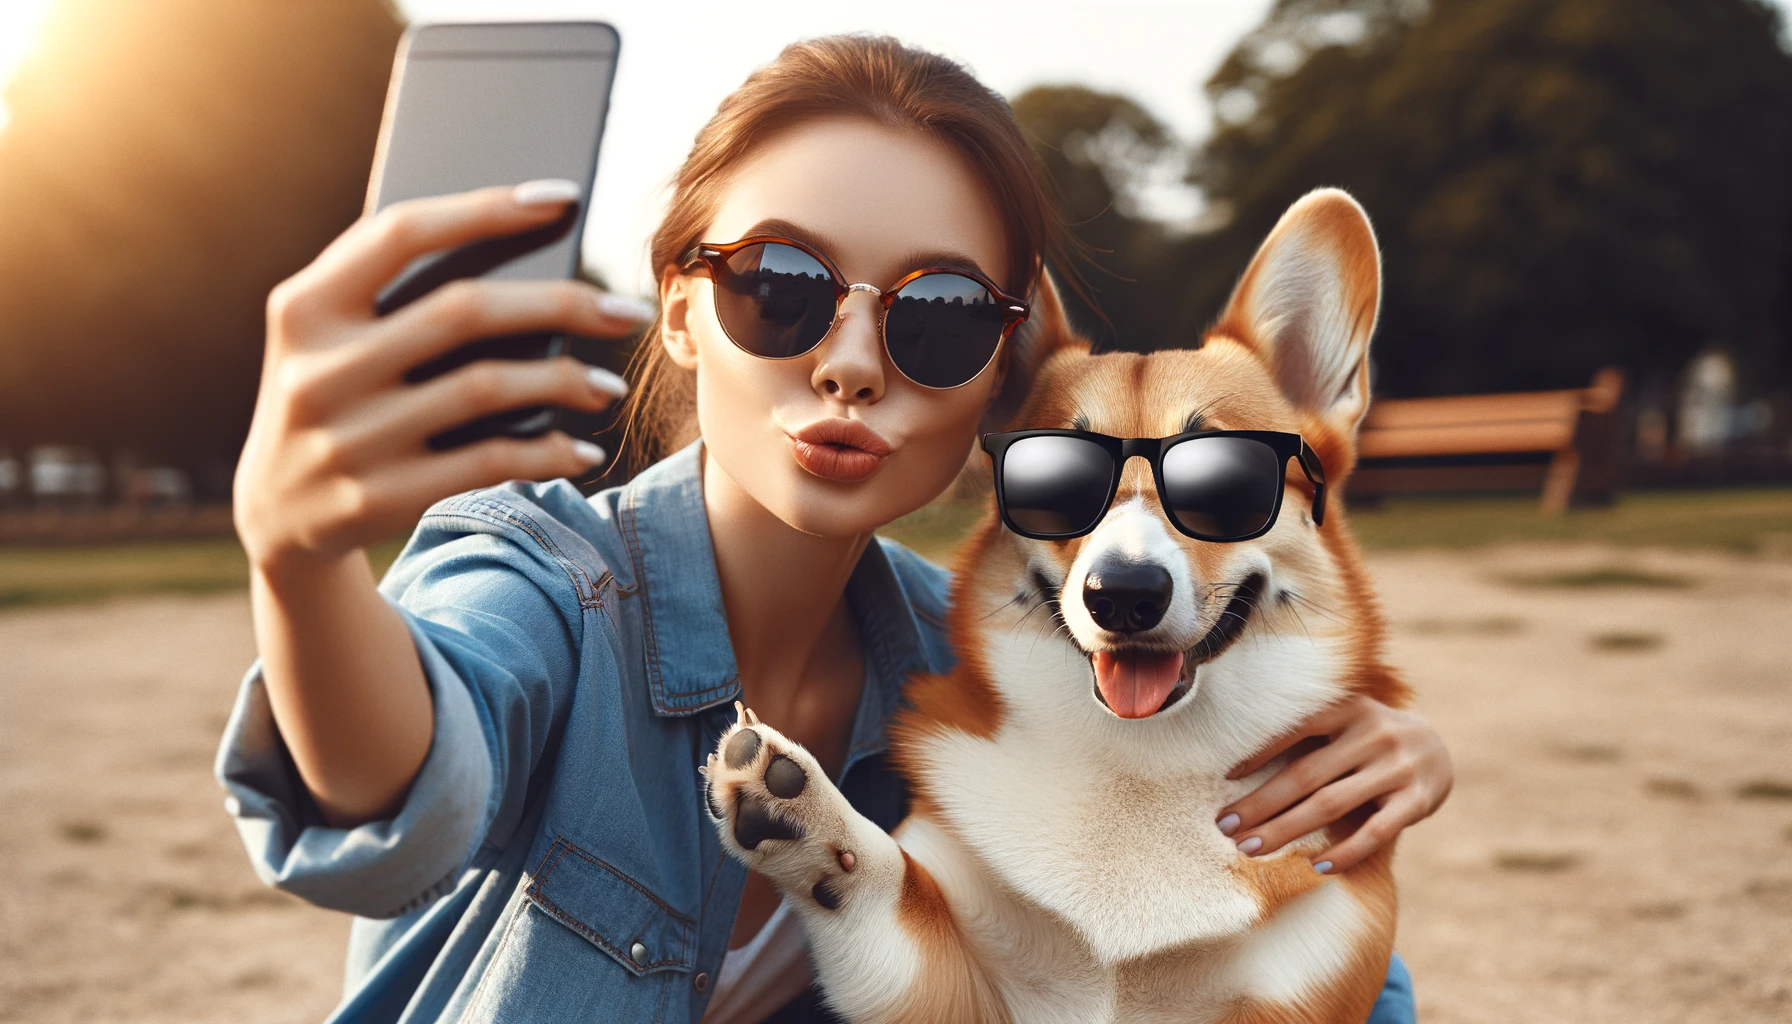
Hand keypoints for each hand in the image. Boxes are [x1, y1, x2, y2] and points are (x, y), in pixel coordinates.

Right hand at [234, 180, 654, 573]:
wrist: (278, 514)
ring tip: (610, 386)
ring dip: (566, 382)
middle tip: (629, 311)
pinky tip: (583, 449)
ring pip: (486, 388)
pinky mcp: (375, 500)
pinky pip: (486, 464)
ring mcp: (345, 439)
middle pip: (464, 311)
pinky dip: (547, 455)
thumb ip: (398, 295)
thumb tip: (531, 249)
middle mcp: (318, 369)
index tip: (564, 198)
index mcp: (303, 307)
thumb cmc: (339, 395)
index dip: (486, 208)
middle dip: (563, 303)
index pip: (402, 233)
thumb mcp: (335, 337)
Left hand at [1216, 694, 1451, 873]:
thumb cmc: (1368, 741)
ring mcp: (1396, 768)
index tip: (1225, 779)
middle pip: (1305, 775)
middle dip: (1261, 804)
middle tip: (1225, 827)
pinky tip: (1316, 867)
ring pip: (1331, 805)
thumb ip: (1309, 737)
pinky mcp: (1417, 800)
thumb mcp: (1345, 723)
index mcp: (1348, 709)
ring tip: (1251, 848)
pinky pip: (1375, 832)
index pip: (1295, 729)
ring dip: (1286, 830)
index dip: (1258, 753)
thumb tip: (1239, 768)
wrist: (1438, 751)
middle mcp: (1372, 733)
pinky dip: (1345, 851)